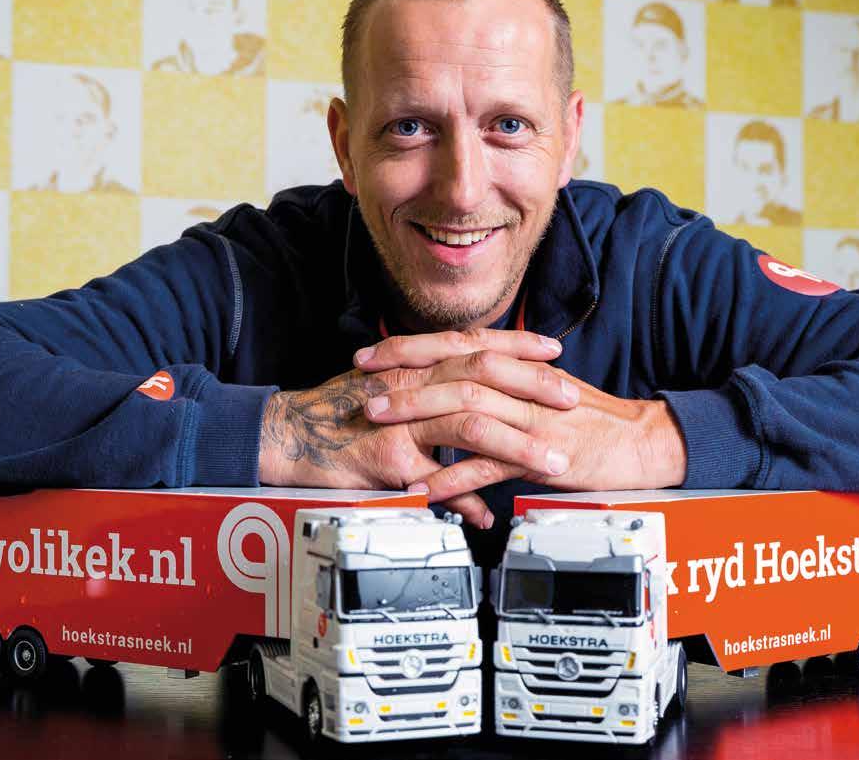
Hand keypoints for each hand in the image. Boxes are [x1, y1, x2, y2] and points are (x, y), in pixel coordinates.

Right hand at [258, 329, 579, 526]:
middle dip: (532, 385)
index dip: (517, 344)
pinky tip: (487, 514)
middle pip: (482, 374)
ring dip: (516, 443)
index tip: (553, 349)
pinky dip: (465, 498)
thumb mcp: (388, 389)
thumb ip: (429, 392)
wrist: (287, 434)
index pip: (474, 343)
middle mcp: (410, 383)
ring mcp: (400, 420)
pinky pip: (436, 480)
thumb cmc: (338, 412)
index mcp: (414, 364)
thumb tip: (464, 400)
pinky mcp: (388, 458)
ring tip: (551, 460)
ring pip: (468, 422)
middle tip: (571, 397)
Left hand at [358, 346, 686, 504]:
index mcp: (519, 365)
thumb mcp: (545, 388)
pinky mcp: (540, 457)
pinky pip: (488, 465)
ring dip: (418, 415)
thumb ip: (507, 380)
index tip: (372, 353)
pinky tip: (424, 486)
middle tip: (364, 385)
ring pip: (466, 409)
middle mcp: (521, 385)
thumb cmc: (592, 418)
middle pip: (455, 368)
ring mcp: (529, 419)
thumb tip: (466, 375)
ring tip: (381, 425)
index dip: (411, 346)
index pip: (457, 344)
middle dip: (404, 375)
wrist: (640, 442)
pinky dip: (453, 477)